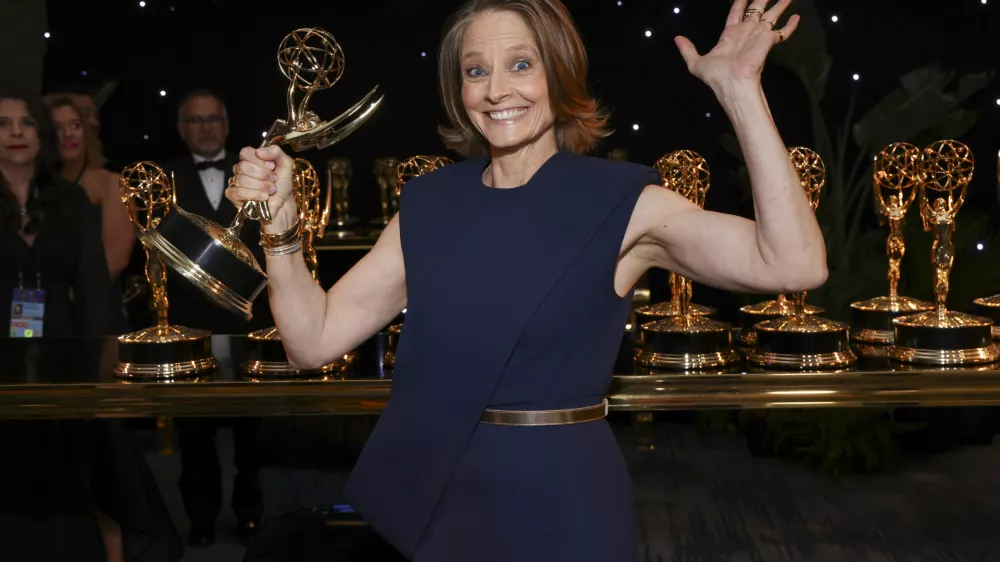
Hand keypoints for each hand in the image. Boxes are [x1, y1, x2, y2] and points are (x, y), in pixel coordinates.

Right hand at [226, 145, 294, 218]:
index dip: (259, 160)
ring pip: (241, 179)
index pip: (245, 152)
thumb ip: (275, 151)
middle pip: (243, 166)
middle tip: (273, 180)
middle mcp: (241, 169)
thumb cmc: (282, 183)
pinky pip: (237, 192)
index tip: (272, 167)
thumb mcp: (285, 163)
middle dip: (262, 175)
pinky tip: (264, 197)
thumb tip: (258, 151)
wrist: (284, 202)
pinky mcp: (233, 196)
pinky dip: (254, 195)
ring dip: (261, 186)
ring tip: (271, 190)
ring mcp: (236, 182)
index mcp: (250, 159)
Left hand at [675, 0, 798, 90]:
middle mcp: (745, 33)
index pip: (735, 15)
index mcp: (729, 36)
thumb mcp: (696, 63)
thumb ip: (687, 50)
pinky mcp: (768, 40)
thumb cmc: (716, 75)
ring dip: (779, 5)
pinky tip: (797, 16)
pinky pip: (782, 32)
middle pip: (755, 11)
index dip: (739, 4)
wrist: (732, 84)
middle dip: (761, 0)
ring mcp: (758, 35)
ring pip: (771, 16)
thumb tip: (677, 38)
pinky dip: (791, 26)